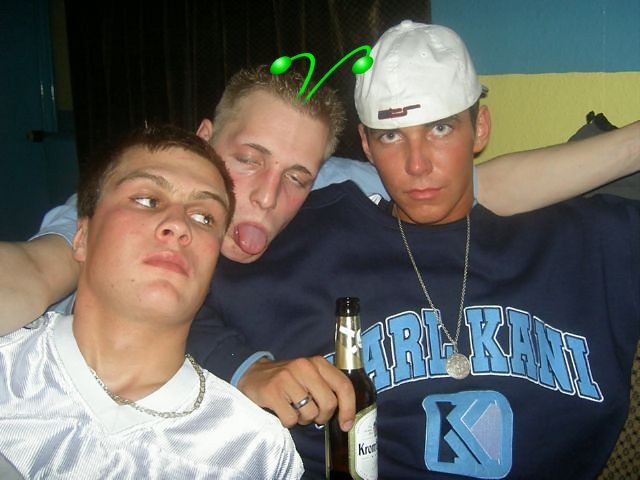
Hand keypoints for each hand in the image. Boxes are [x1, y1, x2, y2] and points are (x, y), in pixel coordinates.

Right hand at [238, 356, 355, 430]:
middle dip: (322, 416)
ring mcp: (287, 378)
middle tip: (312, 415)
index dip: (349, 408)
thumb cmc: (287, 380)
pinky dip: (289, 422)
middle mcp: (304, 367)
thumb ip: (327, 388)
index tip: (346, 424)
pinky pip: (291, 419)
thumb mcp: (309, 376)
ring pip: (310, 413)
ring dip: (304, 419)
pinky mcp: (272, 392)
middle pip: (329, 403)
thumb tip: (346, 416)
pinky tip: (282, 411)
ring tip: (294, 409)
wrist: (252, 374)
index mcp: (318, 363)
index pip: (343, 385)